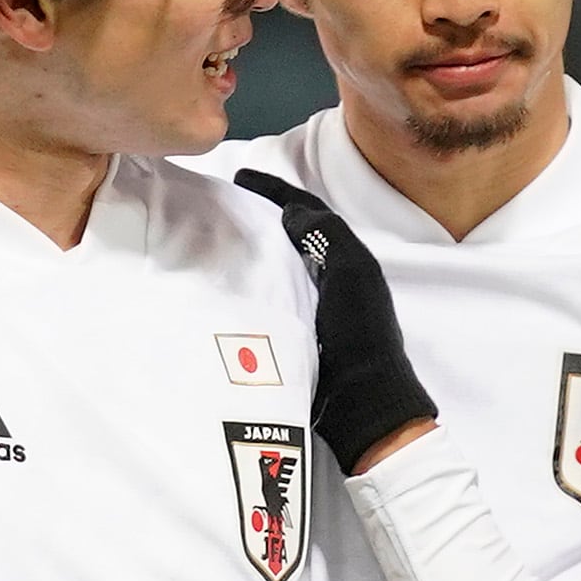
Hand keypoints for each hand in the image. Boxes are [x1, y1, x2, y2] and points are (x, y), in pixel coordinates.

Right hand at [233, 171, 437, 473]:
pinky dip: (253, 285)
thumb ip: (326, 234)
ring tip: (217, 241)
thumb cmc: (360, 336)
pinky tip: (228, 289)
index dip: (276, 190)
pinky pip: (272, 299)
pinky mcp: (300, 338)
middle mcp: (335, 280)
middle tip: (221, 206)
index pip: (308, 212)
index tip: (240, 177)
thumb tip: (293, 210)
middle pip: (293, 237)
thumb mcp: (351, 273)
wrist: (363, 403)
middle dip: (261, 216)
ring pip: (281, 267)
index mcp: (348, 260)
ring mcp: (318, 310)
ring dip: (254, 250)